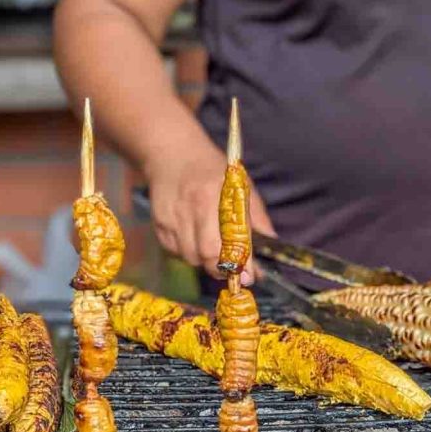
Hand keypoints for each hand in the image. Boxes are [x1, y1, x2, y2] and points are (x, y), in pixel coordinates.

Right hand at [146, 140, 274, 283]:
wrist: (172, 154)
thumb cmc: (212, 170)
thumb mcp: (240, 184)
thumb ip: (256, 216)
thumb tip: (271, 243)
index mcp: (214, 195)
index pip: (229, 238)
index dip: (240, 262)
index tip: (249, 277)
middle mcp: (191, 207)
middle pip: (207, 254)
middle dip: (222, 268)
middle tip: (232, 268)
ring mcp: (172, 217)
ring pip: (191, 258)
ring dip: (204, 261)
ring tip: (212, 246)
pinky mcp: (159, 225)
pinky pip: (176, 253)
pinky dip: (188, 253)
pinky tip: (193, 237)